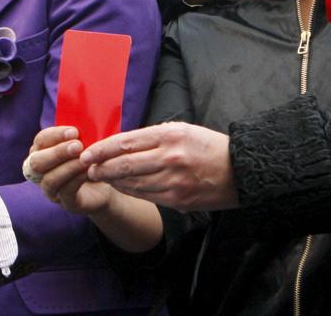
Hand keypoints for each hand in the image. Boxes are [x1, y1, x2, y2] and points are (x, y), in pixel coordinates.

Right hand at [27, 127, 114, 215]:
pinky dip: (77, 179)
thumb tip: (86, 116)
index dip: (55, 135)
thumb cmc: (93, 155)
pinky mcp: (65, 202)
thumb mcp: (86, 140)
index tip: (74, 131)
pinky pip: (66, 191)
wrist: (108, 180)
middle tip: (78, 145)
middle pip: (37, 162)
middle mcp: (41, 171)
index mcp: (42, 150)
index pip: (41, 140)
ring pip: (49, 179)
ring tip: (86, 159)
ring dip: (68, 167)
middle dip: (57, 152)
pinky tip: (90, 171)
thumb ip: (81, 132)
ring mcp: (51, 189)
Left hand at [80, 122, 237, 211]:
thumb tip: (121, 143)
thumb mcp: (182, 130)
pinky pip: (146, 195)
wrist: (242, 170)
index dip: (102, 148)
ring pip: (132, 182)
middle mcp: (170, 157)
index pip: (126, 142)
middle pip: (124, 164)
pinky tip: (121, 186)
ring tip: (100, 176)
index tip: (87, 152)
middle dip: (101, 167)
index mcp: (170, 135)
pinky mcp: (178, 199)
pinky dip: (130, 191)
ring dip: (113, 180)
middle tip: (88, 167)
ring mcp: (174, 181)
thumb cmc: (208, 146)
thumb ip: (152, 136)